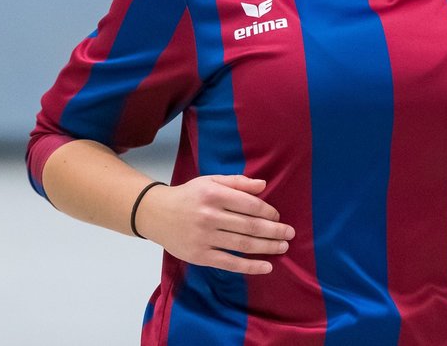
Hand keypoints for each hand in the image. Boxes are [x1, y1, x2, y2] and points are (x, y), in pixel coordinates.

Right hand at [136, 175, 293, 274]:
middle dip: (274, 231)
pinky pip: (229, 263)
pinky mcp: (199, 256)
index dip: (268, 211)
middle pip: (249, 226)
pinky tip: (266, 266)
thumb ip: (237, 182)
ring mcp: (204, 238)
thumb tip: (263, 185)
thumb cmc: (189, 196)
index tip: (278, 216)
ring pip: (243, 245)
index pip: (249, 205)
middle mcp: (209, 216)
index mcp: (214, 195)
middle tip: (290, 234)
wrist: (156, 214)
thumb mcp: (211, 181)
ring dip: (267, 247)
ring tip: (282, 247)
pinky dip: (249, 266)